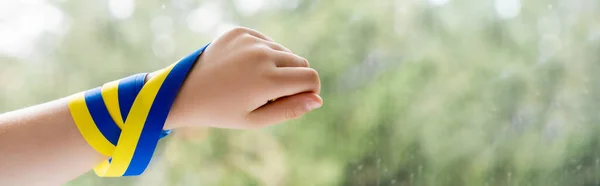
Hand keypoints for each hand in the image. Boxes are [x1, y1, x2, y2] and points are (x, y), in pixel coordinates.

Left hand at [160, 27, 321, 128]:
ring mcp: (250, 40)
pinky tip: (243, 68)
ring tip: (253, 81)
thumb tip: (317, 99)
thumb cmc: (222, 111)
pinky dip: (262, 54)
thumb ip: (290, 110)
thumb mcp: (256, 119)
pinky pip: (266, 42)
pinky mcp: (240, 32)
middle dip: (293, 79)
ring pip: (284, 51)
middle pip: (301, 62)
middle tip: (268, 94)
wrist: (184, 92)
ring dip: (277, 66)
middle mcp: (261, 55)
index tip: (296, 99)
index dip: (309, 91)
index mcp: (267, 81)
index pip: (311, 78)